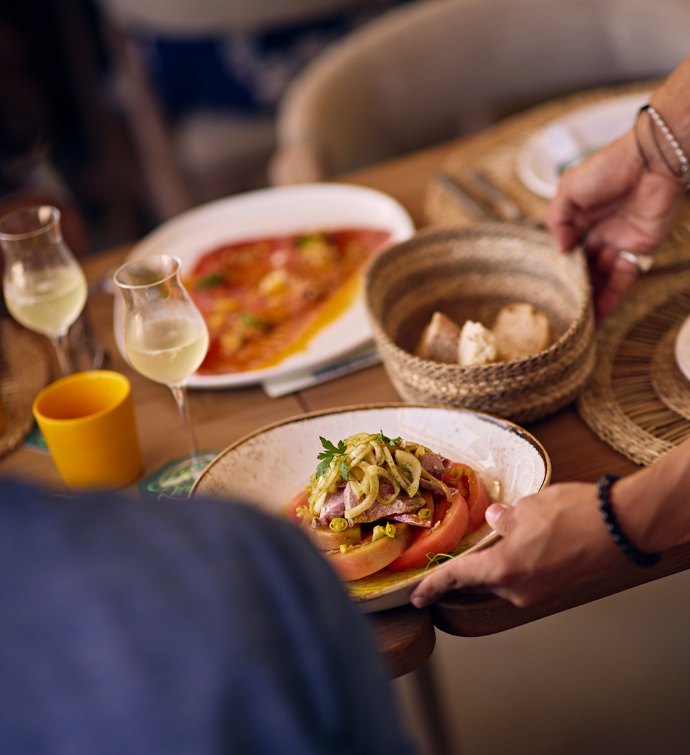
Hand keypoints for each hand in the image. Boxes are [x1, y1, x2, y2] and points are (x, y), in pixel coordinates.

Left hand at [410, 482, 620, 608]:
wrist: (623, 526)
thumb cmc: (573, 514)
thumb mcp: (528, 507)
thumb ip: (504, 519)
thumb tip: (495, 519)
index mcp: (503, 569)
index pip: (457, 578)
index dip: (433, 586)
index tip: (418, 597)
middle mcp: (518, 589)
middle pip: (480, 581)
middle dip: (468, 570)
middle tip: (454, 562)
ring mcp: (540, 593)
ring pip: (505, 579)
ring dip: (498, 562)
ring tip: (503, 537)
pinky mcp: (558, 589)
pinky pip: (527, 578)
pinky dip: (519, 563)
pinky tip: (527, 544)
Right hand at [546, 132, 683, 319]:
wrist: (651, 161)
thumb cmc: (609, 166)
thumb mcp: (568, 189)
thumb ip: (557, 219)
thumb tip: (560, 249)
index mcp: (579, 214)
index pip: (565, 246)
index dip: (558, 264)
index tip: (548, 284)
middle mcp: (598, 229)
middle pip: (583, 265)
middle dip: (573, 286)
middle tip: (561, 308)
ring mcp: (618, 241)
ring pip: (600, 276)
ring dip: (590, 298)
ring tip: (576, 321)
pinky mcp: (637, 250)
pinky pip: (621, 279)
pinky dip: (610, 298)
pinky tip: (598, 316)